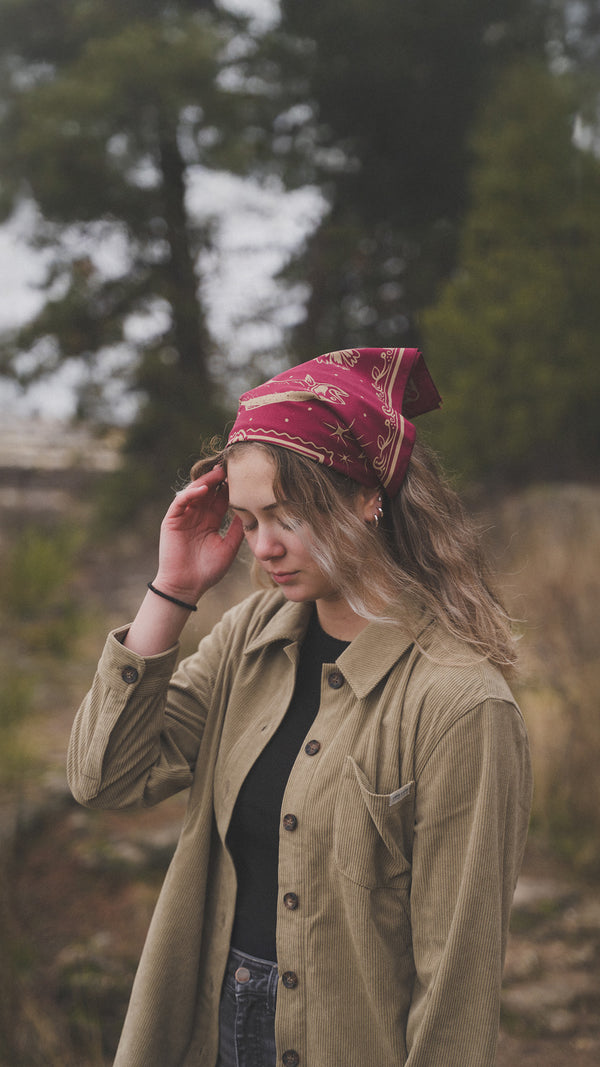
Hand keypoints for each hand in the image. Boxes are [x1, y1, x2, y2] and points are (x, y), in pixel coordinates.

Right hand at [153, 466, 243, 601]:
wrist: (186, 587)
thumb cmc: (208, 571)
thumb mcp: (229, 547)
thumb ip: (237, 529)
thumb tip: (252, 512)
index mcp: (210, 521)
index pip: (221, 499)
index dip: (231, 488)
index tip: (244, 476)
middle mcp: (197, 516)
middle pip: (208, 491)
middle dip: (219, 479)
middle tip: (232, 466)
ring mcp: (184, 517)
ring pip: (194, 492)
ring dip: (206, 481)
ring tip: (219, 472)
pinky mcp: (171, 521)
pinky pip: (180, 502)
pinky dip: (191, 494)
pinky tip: (204, 489)